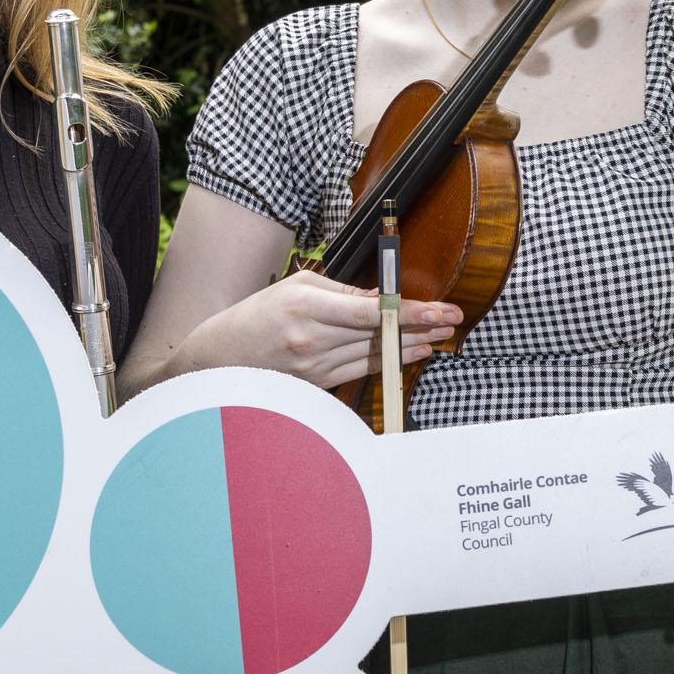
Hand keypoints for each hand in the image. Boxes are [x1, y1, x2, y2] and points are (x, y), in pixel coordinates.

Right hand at [180, 267, 459, 389]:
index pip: (373, 312)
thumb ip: (341, 292)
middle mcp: (313, 341)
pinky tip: (409, 354)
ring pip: (376, 356)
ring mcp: (315, 368)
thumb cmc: (257, 315)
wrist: (220, 358)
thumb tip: (381, 299)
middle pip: (380, 335)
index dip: (412, 312)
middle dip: (421, 327)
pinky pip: (361, 371)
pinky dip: (388, 362)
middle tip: (453, 320)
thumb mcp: (297, 287)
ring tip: (439, 336)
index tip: (441, 310)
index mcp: (307, 307)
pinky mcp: (317, 385)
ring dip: (411, 346)